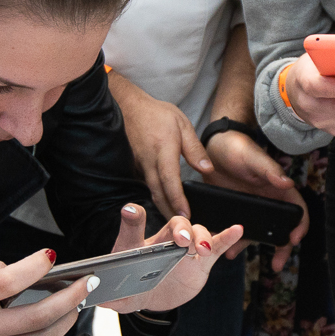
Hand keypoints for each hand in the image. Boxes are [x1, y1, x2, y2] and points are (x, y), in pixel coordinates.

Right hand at [0, 248, 92, 335]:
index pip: (9, 282)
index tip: (51, 256)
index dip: (35, 268)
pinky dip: (43, 331)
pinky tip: (52, 316)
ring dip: (67, 319)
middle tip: (88, 283)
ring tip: (78, 301)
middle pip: (37, 317)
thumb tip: (25, 271)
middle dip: (70, 298)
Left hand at [101, 203, 244, 313]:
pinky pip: (217, 246)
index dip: (135, 217)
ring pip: (198, 233)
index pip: (135, 223)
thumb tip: (96, 295)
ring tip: (202, 251)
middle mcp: (165, 240)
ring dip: (202, 237)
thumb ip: (109, 294)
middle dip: (181, 230)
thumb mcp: (119, 289)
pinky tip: (237, 229)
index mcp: (141, 241)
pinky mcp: (202, 262)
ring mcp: (186, 250)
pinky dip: (227, 236)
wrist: (151, 298)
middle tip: (182, 242)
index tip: (133, 213)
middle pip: (177, 225)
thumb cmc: (132, 285)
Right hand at [110, 72, 207, 218]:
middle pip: (158, 194)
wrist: (128, 106)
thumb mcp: (182, 124)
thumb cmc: (156, 114)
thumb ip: (195, 149)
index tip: (186, 215)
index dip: (177, 200)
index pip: (170, 181)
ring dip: (163, 208)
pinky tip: (166, 205)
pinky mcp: (136, 168)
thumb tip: (207, 169)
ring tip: (177, 223)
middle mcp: (149, 162)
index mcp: (163, 151)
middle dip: (170, 213)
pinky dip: (156, 198)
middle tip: (184, 229)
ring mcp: (139, 166)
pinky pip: (146, 186)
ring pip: (151, 192)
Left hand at [204, 130, 310, 270]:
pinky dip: (229, 238)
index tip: (294, 239)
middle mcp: (268, 201)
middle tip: (276, 266)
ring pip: (257, 232)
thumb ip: (269, 170)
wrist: (212, 147)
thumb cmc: (238, 148)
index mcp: (279, 189)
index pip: (297, 210)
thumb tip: (288, 183)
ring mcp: (251, 208)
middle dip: (281, 248)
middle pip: (280, 229)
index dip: (300, 226)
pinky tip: (220, 245)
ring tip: (235, 255)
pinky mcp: (234, 211)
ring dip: (249, 245)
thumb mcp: (253, 158)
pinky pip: (235, 229)